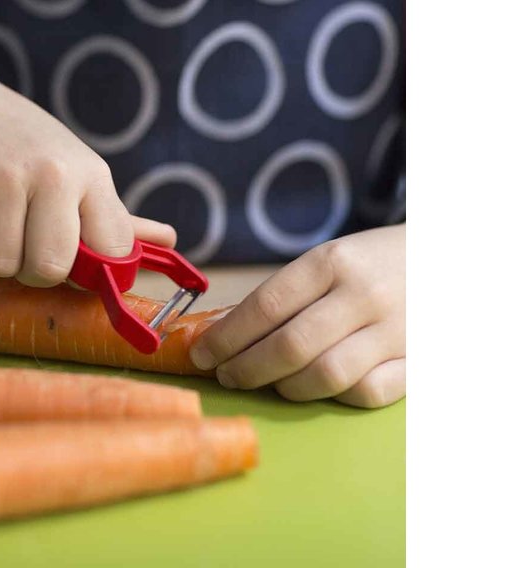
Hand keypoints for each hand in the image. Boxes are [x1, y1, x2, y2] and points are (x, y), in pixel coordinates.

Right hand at [0, 38, 174, 286]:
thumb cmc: (26, 147)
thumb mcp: (77, 171)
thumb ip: (114, 216)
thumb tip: (171, 242)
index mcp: (93, 177)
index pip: (112, 253)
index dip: (88, 273)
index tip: (66, 261)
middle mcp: (56, 173)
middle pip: (50, 269)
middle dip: (31, 272)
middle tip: (20, 245)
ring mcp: (8, 173)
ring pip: (1, 263)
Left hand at [188, 225, 404, 407]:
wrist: (450, 259)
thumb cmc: (375, 262)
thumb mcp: (332, 259)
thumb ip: (287, 294)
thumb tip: (227, 332)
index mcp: (333, 262)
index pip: (265, 306)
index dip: (227, 337)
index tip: (203, 354)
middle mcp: (363, 295)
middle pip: (289, 347)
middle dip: (245, 369)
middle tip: (226, 376)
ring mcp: (394, 330)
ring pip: (324, 376)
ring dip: (284, 387)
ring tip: (268, 383)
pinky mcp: (419, 360)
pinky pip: (366, 393)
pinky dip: (335, 396)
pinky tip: (319, 387)